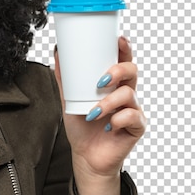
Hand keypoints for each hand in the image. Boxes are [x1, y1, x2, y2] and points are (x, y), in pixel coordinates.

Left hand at [54, 36, 146, 194]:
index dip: (124, 48)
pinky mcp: (136, 127)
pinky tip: (108, 125)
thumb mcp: (69, 100)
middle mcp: (126, 93)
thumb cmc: (82, 126)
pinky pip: (132, 117)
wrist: (86, 156)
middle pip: (132, 72)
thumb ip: (65, 79)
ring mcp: (133, 109)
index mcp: (113, 84)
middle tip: (101, 80)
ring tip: (93, 113)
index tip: (119, 39)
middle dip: (118, 71)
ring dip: (109, 102)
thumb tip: (58, 53)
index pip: (122, 60)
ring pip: (129, 95)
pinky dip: (118, 119)